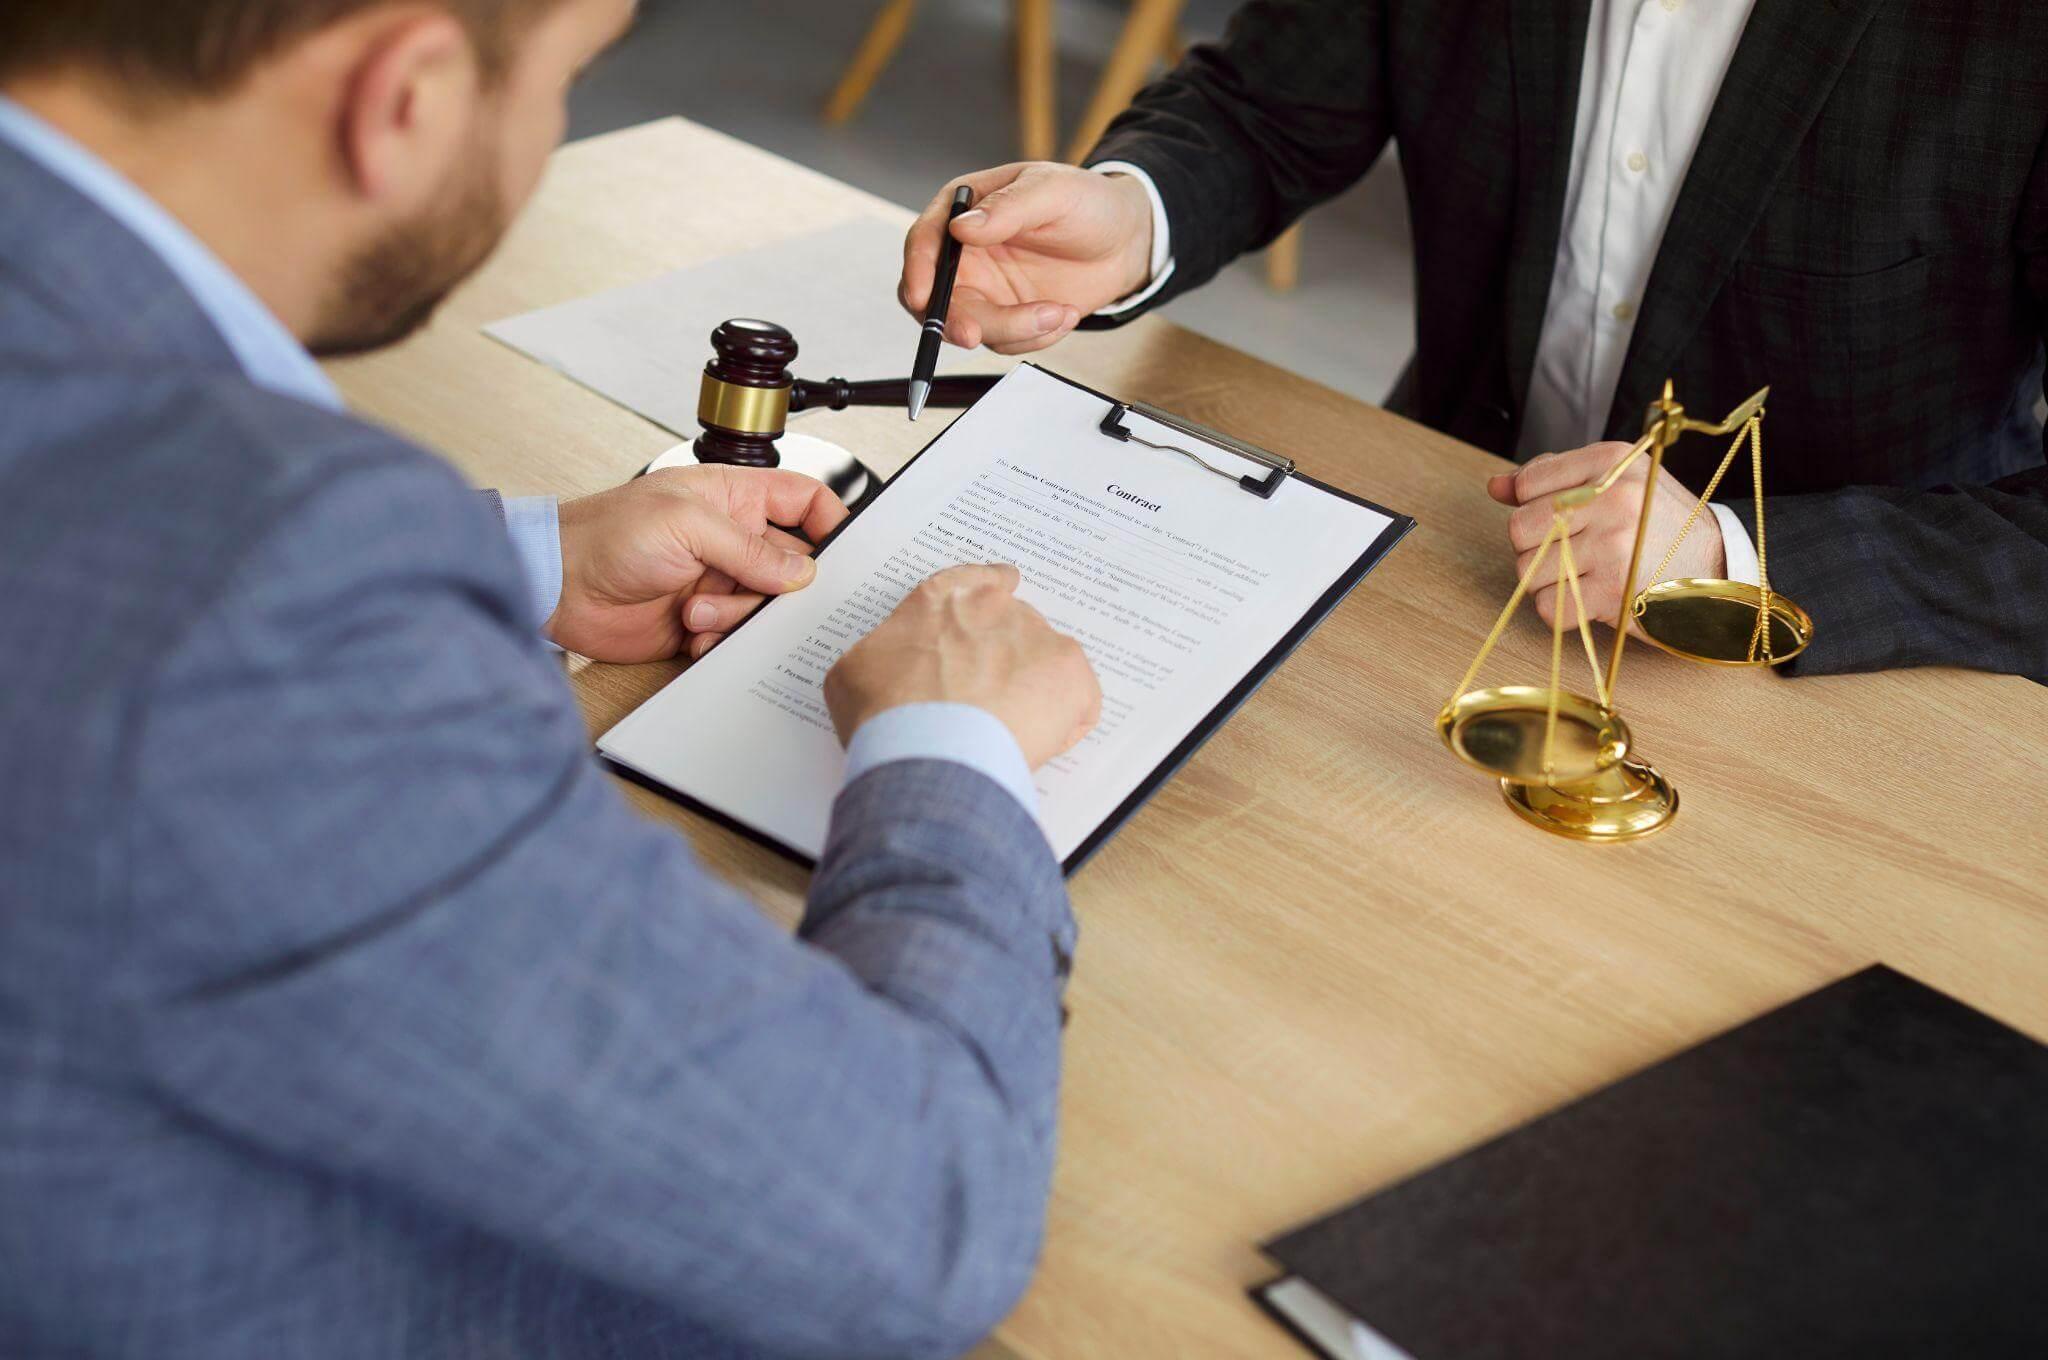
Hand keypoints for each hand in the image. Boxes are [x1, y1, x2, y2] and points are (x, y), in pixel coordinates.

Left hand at [547, 466, 847, 662]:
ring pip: (765, 607)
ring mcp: (717, 581)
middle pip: (793, 565)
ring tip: (696, 609)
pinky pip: (736, 637)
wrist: (557, 586)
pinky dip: (720, 640)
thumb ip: (749, 547)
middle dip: (785, 587)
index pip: (803, 500)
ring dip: (738, 614)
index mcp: (732, 498)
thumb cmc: (605, 534)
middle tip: (767, 595)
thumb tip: (800, 572)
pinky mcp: (701, 621)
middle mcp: (730, 540)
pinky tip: (692, 631)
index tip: (847, 551)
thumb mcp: (685, 524)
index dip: (831, 521)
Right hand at [823, 564, 1102, 768]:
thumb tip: (888, 671)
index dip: (991, 590)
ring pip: (1045, 667)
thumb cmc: (884, 713)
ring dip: (1032, 693)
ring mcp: (1039, 639)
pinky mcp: (1073, 677)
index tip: (1003, 591)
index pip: (977, 579)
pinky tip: (1033, 746)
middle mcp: (996, 608)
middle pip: (1013, 629)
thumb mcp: (855, 672)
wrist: (926, 749)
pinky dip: (1062, 725)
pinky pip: (1078, 702)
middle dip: (1004, 662)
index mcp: (944, 599)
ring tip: (1005, 734)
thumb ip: (884, 656)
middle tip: (983, 705)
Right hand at [899, 163, 1154, 354]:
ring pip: (972, 326)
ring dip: (1015, 329)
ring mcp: (985, 289)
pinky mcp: (1007, 317)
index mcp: (963, 210)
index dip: (917, 270)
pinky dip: (1036, 337)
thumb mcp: (1052, 192)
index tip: (922, 297)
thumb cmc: (1087, 203)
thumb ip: (1008, 209)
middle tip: (973, 334)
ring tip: (1060, 312)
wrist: (1124, 241)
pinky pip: (1005, 342)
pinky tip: (1064, 314)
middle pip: (936, 297)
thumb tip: (962, 228)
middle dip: (954, 320)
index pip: (924, 241)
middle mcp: (965, 253)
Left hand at [1487, 442, 1723, 629]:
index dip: (1531, 506)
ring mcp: (1612, 546)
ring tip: (1584, 575)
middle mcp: (1611, 499)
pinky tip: (1588, 599)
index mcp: (1610, 462)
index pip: (1527, 484)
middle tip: (1568, 552)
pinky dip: (1560, 611)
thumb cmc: (1659, 522)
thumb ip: (1555, 478)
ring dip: (1548, 582)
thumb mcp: (1618, 481)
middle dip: (1533, 547)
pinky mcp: (1613, 591)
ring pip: (1528, 571)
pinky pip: (1549, 608)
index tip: (1559, 519)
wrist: (1721, 563)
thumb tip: (1496, 486)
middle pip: (1519, 530)